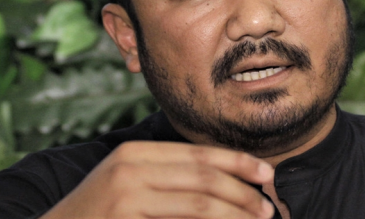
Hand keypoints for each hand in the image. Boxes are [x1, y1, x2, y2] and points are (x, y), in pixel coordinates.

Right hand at [40, 141, 274, 218]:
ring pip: (200, 205)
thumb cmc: (96, 216)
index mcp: (135, 152)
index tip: (266, 174)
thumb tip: (222, 184)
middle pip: (204, 177)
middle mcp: (130, 168)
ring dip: (235, 215)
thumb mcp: (127, 186)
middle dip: (243, 193)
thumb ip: (167, 179)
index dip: (237, 162)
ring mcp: (126, 197)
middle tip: (268, 209)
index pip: (197, 154)